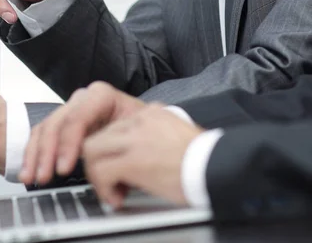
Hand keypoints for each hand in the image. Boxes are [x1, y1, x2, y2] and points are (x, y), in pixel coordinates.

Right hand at [19, 82, 144, 185]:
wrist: (144, 124)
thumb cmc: (143, 127)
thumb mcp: (139, 132)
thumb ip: (125, 149)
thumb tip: (117, 180)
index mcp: (101, 96)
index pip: (78, 118)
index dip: (68, 144)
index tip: (64, 168)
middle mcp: (82, 100)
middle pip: (57, 123)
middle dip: (48, 152)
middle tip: (46, 176)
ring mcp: (70, 111)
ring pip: (45, 129)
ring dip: (35, 156)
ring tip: (32, 177)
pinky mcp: (63, 125)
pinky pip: (41, 136)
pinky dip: (33, 155)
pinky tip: (28, 171)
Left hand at [83, 105, 203, 207]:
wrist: (220, 166)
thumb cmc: (205, 159)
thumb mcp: (178, 133)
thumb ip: (155, 135)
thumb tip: (139, 151)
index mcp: (151, 113)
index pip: (114, 124)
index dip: (111, 149)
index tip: (116, 165)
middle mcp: (140, 120)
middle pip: (98, 134)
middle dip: (97, 160)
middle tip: (109, 180)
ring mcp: (135, 139)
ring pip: (91, 149)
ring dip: (96, 174)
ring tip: (111, 190)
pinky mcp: (135, 161)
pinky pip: (101, 171)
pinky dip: (103, 188)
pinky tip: (116, 198)